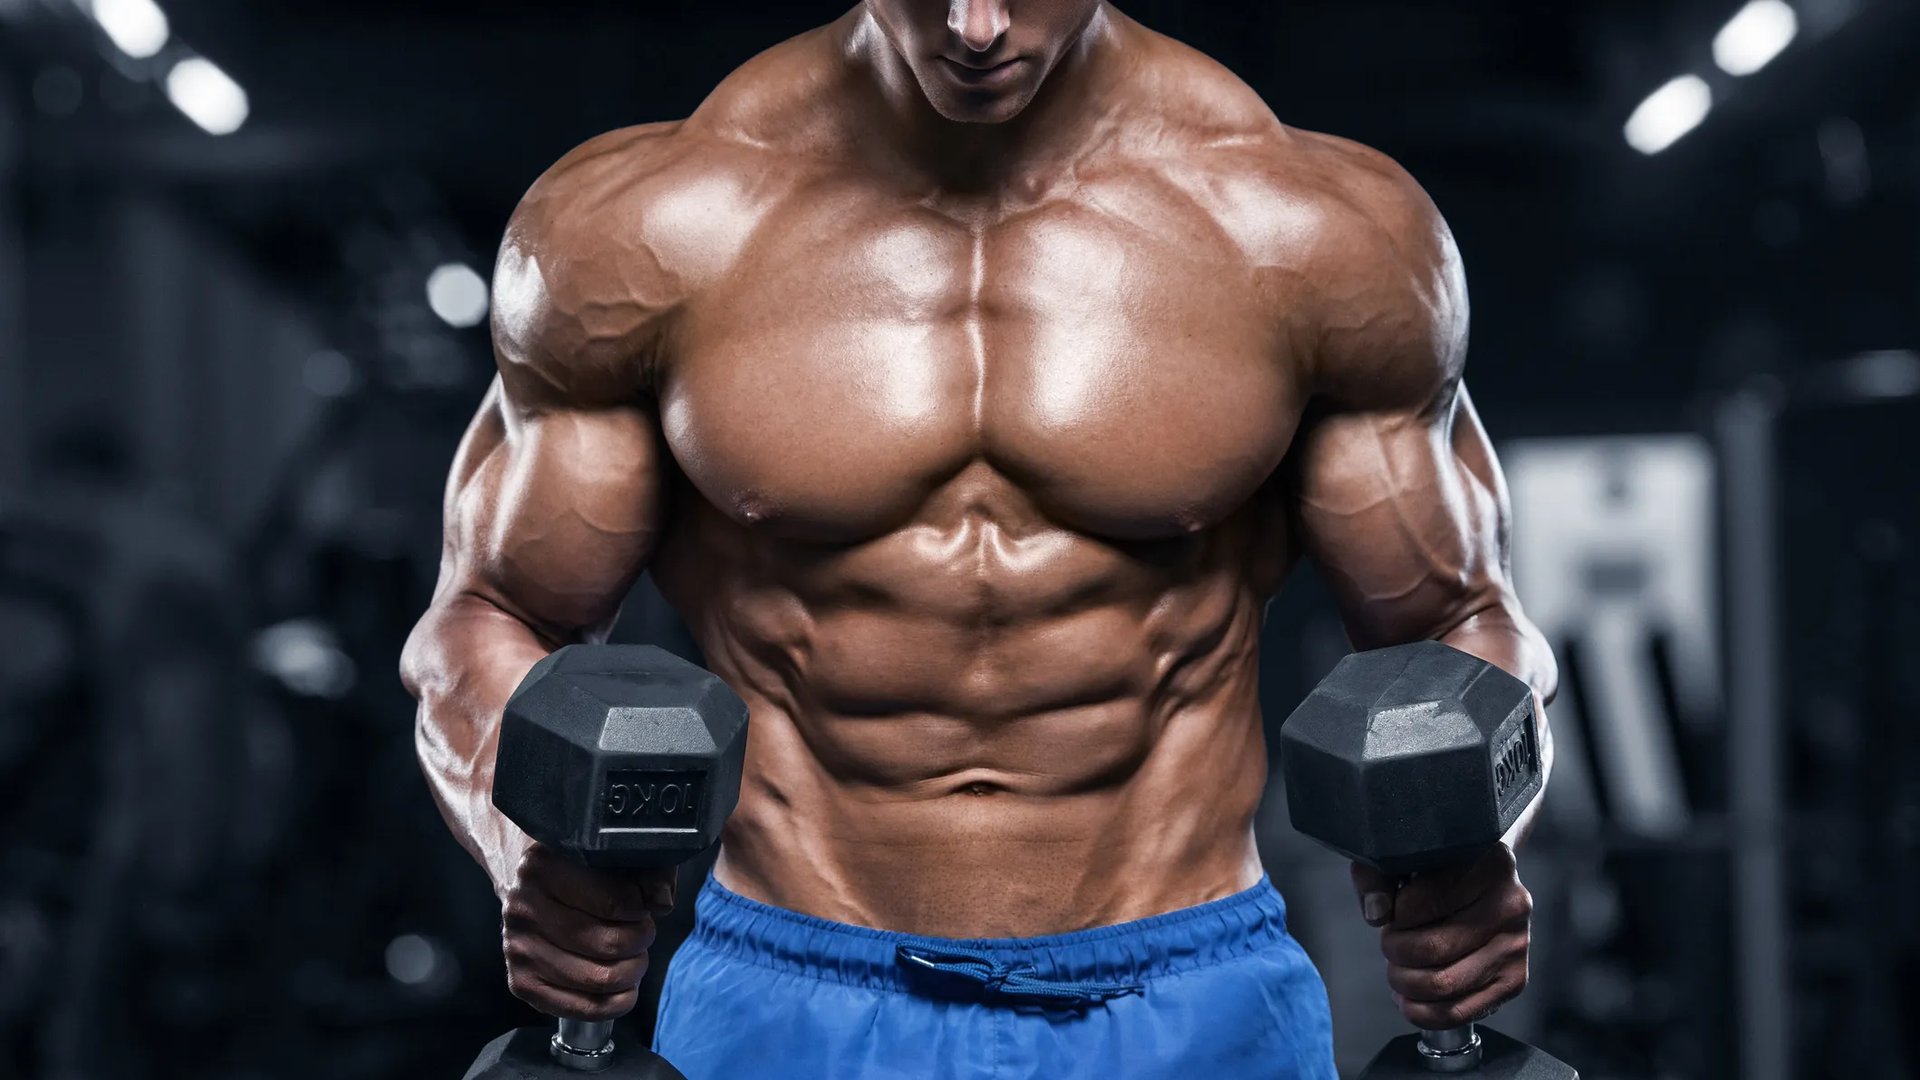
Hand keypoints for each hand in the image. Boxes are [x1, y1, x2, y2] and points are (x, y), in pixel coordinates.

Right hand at [500, 842, 676, 1020]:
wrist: (535, 889)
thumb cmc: (584, 871)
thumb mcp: (618, 855)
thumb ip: (649, 870)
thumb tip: (661, 903)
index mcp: (543, 865)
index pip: (614, 902)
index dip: (641, 910)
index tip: (643, 906)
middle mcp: (523, 907)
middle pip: (608, 944)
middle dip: (640, 942)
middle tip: (642, 933)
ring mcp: (518, 948)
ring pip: (598, 979)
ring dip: (631, 971)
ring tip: (633, 956)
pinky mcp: (521, 982)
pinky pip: (581, 1008)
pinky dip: (615, 1003)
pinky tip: (624, 987)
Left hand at [1350, 842, 1531, 1029]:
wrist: (1486, 876)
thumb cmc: (1441, 866)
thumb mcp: (1405, 854)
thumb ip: (1377, 875)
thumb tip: (1376, 914)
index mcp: (1489, 865)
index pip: (1423, 901)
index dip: (1395, 915)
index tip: (1392, 913)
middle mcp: (1511, 905)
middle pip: (1432, 949)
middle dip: (1395, 952)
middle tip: (1389, 944)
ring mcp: (1516, 945)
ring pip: (1443, 984)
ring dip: (1405, 982)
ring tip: (1398, 968)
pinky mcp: (1515, 979)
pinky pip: (1460, 1012)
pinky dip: (1423, 1011)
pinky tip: (1408, 997)